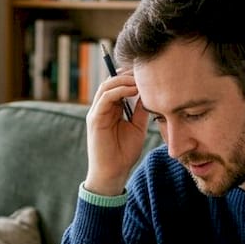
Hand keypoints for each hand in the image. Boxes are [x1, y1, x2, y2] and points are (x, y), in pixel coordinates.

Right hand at [83, 69, 148, 196]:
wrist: (113, 173)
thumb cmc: (124, 153)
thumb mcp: (137, 127)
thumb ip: (140, 110)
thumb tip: (149, 93)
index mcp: (111, 109)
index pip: (118, 85)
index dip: (130, 77)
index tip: (148, 73)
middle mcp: (102, 108)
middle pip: (111, 81)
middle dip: (127, 74)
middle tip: (144, 70)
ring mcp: (97, 112)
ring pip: (106, 86)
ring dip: (124, 79)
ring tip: (140, 79)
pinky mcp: (95, 118)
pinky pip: (105, 98)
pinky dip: (119, 90)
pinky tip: (134, 89)